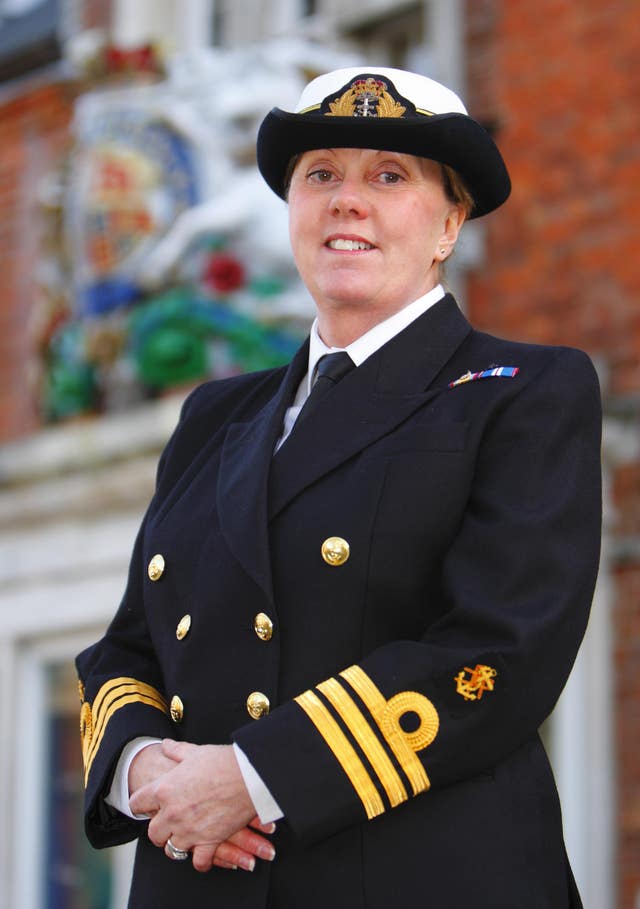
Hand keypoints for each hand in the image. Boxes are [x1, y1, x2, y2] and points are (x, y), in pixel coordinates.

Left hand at [129, 739, 274, 871]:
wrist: (249, 775)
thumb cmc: (223, 761)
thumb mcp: (196, 752)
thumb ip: (177, 751)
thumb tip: (165, 745)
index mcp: (164, 789)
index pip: (136, 803)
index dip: (141, 804)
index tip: (146, 805)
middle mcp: (172, 813)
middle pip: (153, 833)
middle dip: (159, 829)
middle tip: (168, 825)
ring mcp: (189, 830)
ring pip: (171, 849)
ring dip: (178, 844)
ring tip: (186, 837)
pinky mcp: (208, 842)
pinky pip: (198, 862)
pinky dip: (201, 860)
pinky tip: (204, 852)